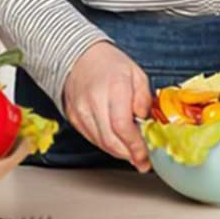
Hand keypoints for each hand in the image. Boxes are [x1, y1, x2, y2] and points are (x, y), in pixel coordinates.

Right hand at [62, 42, 151, 170]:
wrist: (80, 57)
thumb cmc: (111, 64)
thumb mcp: (137, 73)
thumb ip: (143, 98)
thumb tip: (145, 121)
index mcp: (114, 87)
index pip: (122, 126)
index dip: (135, 145)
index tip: (146, 157)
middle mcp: (94, 101)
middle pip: (110, 140)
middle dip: (129, 154)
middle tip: (142, 161)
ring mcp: (80, 112)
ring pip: (100, 143)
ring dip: (119, 152)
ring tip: (133, 152)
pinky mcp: (73, 119)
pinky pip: (92, 139)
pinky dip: (107, 144)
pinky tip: (118, 142)